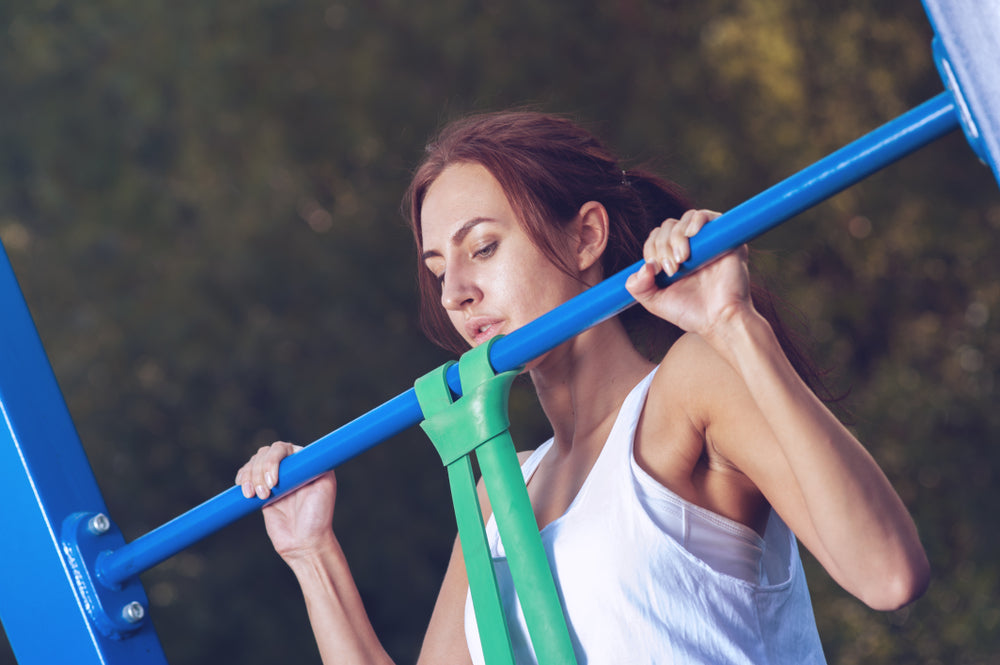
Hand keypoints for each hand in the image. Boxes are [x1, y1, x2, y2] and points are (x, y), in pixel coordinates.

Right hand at [235, 442, 337, 560]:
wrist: (304, 543)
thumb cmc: (318, 516)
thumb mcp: (324, 485)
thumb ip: (317, 463)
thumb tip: (307, 446)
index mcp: (305, 462)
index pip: (282, 448)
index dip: (272, 460)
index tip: (274, 482)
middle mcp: (290, 466)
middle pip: (265, 452)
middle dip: (260, 471)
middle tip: (265, 494)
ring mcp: (275, 477)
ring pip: (254, 462)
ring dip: (250, 477)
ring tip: (257, 497)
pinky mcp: (262, 490)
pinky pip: (246, 475)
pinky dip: (242, 479)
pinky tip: (245, 490)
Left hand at [625, 209, 751, 337]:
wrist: (720, 320)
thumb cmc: (691, 313)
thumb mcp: (655, 302)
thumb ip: (638, 286)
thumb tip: (642, 266)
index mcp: (673, 258)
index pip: (655, 238)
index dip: (651, 249)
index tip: (656, 269)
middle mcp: (690, 247)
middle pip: (668, 227)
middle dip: (662, 246)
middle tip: (671, 269)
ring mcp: (707, 242)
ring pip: (684, 220)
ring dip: (676, 236)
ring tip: (682, 259)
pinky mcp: (725, 238)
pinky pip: (708, 215)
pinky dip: (695, 220)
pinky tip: (691, 235)